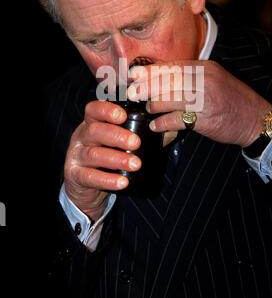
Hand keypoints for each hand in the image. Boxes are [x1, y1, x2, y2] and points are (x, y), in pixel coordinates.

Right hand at [64, 100, 140, 220]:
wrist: (86, 188)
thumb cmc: (108, 159)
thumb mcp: (119, 143)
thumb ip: (142, 134)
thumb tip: (170, 128)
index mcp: (92, 123)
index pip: (94, 109)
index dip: (106, 110)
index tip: (123, 116)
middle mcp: (81, 136)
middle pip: (94, 130)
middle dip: (116, 135)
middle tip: (136, 142)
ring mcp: (76, 156)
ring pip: (93, 154)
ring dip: (116, 158)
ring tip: (136, 164)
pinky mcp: (74, 176)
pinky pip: (89, 177)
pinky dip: (107, 180)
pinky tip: (122, 182)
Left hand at [127, 60, 271, 146]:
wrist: (256, 120)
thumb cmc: (231, 99)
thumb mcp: (214, 80)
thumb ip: (191, 77)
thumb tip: (161, 78)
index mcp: (205, 68)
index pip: (172, 66)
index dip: (150, 70)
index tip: (133, 74)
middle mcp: (204, 81)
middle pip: (166, 81)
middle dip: (145, 87)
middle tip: (131, 92)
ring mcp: (205, 100)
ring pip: (167, 99)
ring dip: (153, 105)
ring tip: (148, 109)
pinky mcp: (204, 119)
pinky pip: (175, 120)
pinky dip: (161, 124)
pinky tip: (155, 126)